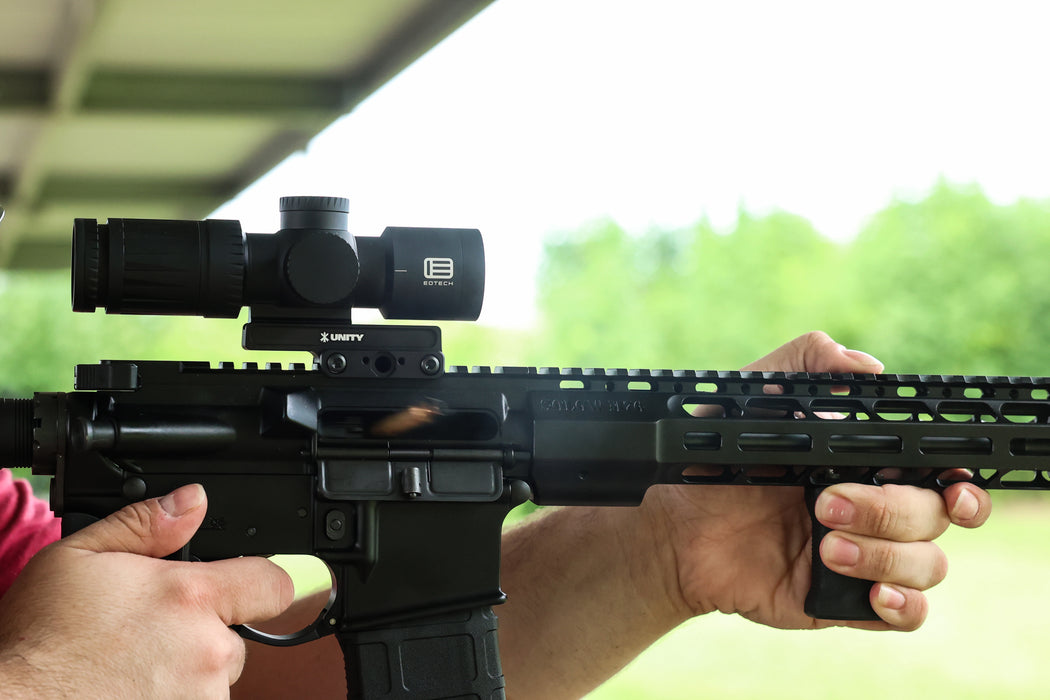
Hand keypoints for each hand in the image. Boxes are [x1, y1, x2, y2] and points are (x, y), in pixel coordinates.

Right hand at [0, 485, 292, 698]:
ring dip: (186, 675)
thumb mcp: (78, 557)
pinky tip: (131, 691)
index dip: (261, 582)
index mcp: (190, 596)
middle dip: (202, 636)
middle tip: (150, 638)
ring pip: (213, 681)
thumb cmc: (38, 641)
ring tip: (132, 669)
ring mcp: (202, 696)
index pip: (271, 583)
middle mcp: (207, 650)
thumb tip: (193, 500)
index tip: (249, 587)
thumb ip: (146, 524)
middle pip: (234, 639)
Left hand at [643, 331, 991, 630]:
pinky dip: (902, 605)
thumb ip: (802, 363)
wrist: (675, 527)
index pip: (941, 469)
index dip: (962, 478)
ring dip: (885, 554)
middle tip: (825, 503)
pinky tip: (870, 591)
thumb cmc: (715, 457)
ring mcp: (865, 556)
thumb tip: (865, 366)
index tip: (951, 481)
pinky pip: (907, 613)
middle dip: (889, 509)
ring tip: (824, 544)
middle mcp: (876, 508)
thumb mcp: (751, 396)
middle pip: (936, 514)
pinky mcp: (844, 600)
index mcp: (865, 461)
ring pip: (928, 564)